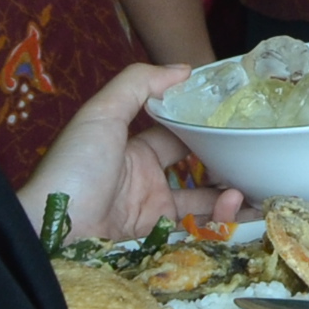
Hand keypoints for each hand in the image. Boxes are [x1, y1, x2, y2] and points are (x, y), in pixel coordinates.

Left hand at [19, 62, 239, 240]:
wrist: (52, 235)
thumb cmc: (74, 170)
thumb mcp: (100, 115)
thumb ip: (138, 84)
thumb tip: (185, 69)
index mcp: (133, 150)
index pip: (178, 133)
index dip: (205, 124)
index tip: (240, 115)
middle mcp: (145, 181)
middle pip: (196, 167)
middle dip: (226, 160)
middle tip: (257, 151)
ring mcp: (153, 212)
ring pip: (203, 199)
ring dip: (231, 190)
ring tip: (254, 182)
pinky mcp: (159, 240)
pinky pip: (197, 228)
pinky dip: (222, 219)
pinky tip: (235, 204)